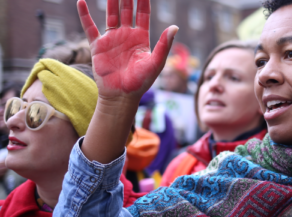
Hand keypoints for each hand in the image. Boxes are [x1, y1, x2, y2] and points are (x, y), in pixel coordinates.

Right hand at [76, 0, 177, 163]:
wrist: (122, 96)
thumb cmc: (141, 82)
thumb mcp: (156, 62)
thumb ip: (164, 44)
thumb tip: (175, 27)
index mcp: (142, 38)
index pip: (143, 14)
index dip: (143, 0)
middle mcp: (127, 36)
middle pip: (126, 10)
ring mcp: (112, 39)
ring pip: (111, 15)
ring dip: (111, 1)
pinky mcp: (98, 46)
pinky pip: (90, 27)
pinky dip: (85, 15)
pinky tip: (81, 2)